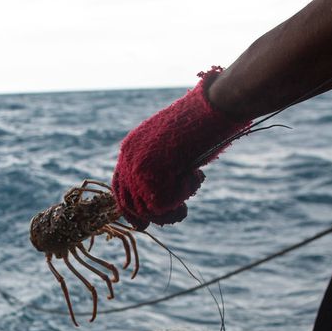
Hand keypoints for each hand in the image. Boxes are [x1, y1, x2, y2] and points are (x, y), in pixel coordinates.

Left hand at [111, 68, 249, 228]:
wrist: (212, 106)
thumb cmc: (200, 122)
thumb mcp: (172, 148)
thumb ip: (159, 170)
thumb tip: (157, 205)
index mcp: (130, 148)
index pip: (119, 187)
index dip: (131, 209)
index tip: (142, 224)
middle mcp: (129, 158)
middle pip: (130, 204)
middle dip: (156, 215)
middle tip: (181, 211)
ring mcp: (138, 167)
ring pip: (149, 208)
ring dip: (175, 203)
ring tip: (193, 181)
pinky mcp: (153, 175)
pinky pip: (165, 205)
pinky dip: (185, 195)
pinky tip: (196, 174)